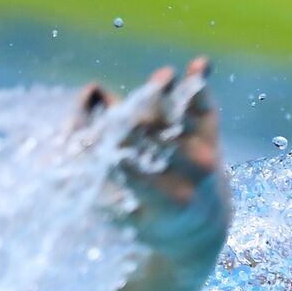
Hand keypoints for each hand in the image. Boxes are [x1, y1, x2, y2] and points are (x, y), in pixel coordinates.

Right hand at [77, 57, 229, 263]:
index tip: (90, 144)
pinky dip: (201, 84)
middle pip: (158, 142)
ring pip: (182, 119)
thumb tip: (79, 123)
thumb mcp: (119, 209)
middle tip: (114, 113)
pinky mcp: (212, 132)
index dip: (112, 156)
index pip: (135, 173)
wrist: (198, 225)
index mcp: (169, 202)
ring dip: (170, 97)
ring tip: (163, 77)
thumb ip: (94, 168)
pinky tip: (201, 64)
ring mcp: (205, 152)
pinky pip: (206, 105)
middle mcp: (192, 177)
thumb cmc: (143, 214)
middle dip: (133, 126)